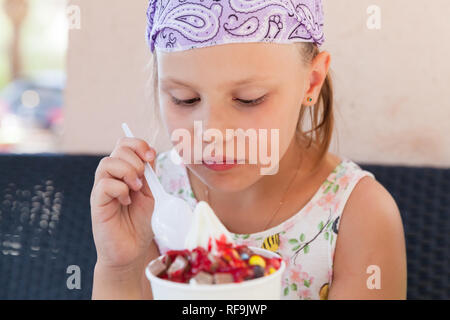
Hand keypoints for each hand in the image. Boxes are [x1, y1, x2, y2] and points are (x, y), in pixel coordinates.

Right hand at [90, 137, 156, 270]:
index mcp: (124, 172)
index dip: (138, 144)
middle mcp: (111, 177)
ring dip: (128, 172)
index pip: (124, 145)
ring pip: (107, 163)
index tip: (151, 156)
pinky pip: (104, 184)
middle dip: (136, 160)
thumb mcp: (150, 195)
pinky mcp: (97, 203)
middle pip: (117, 149)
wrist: (131, 251)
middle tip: (143, 181)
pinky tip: (125, 201)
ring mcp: (102, 189)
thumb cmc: (139, 224)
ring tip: (136, 189)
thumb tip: (150, 153)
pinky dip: (120, 189)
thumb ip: (149, 175)